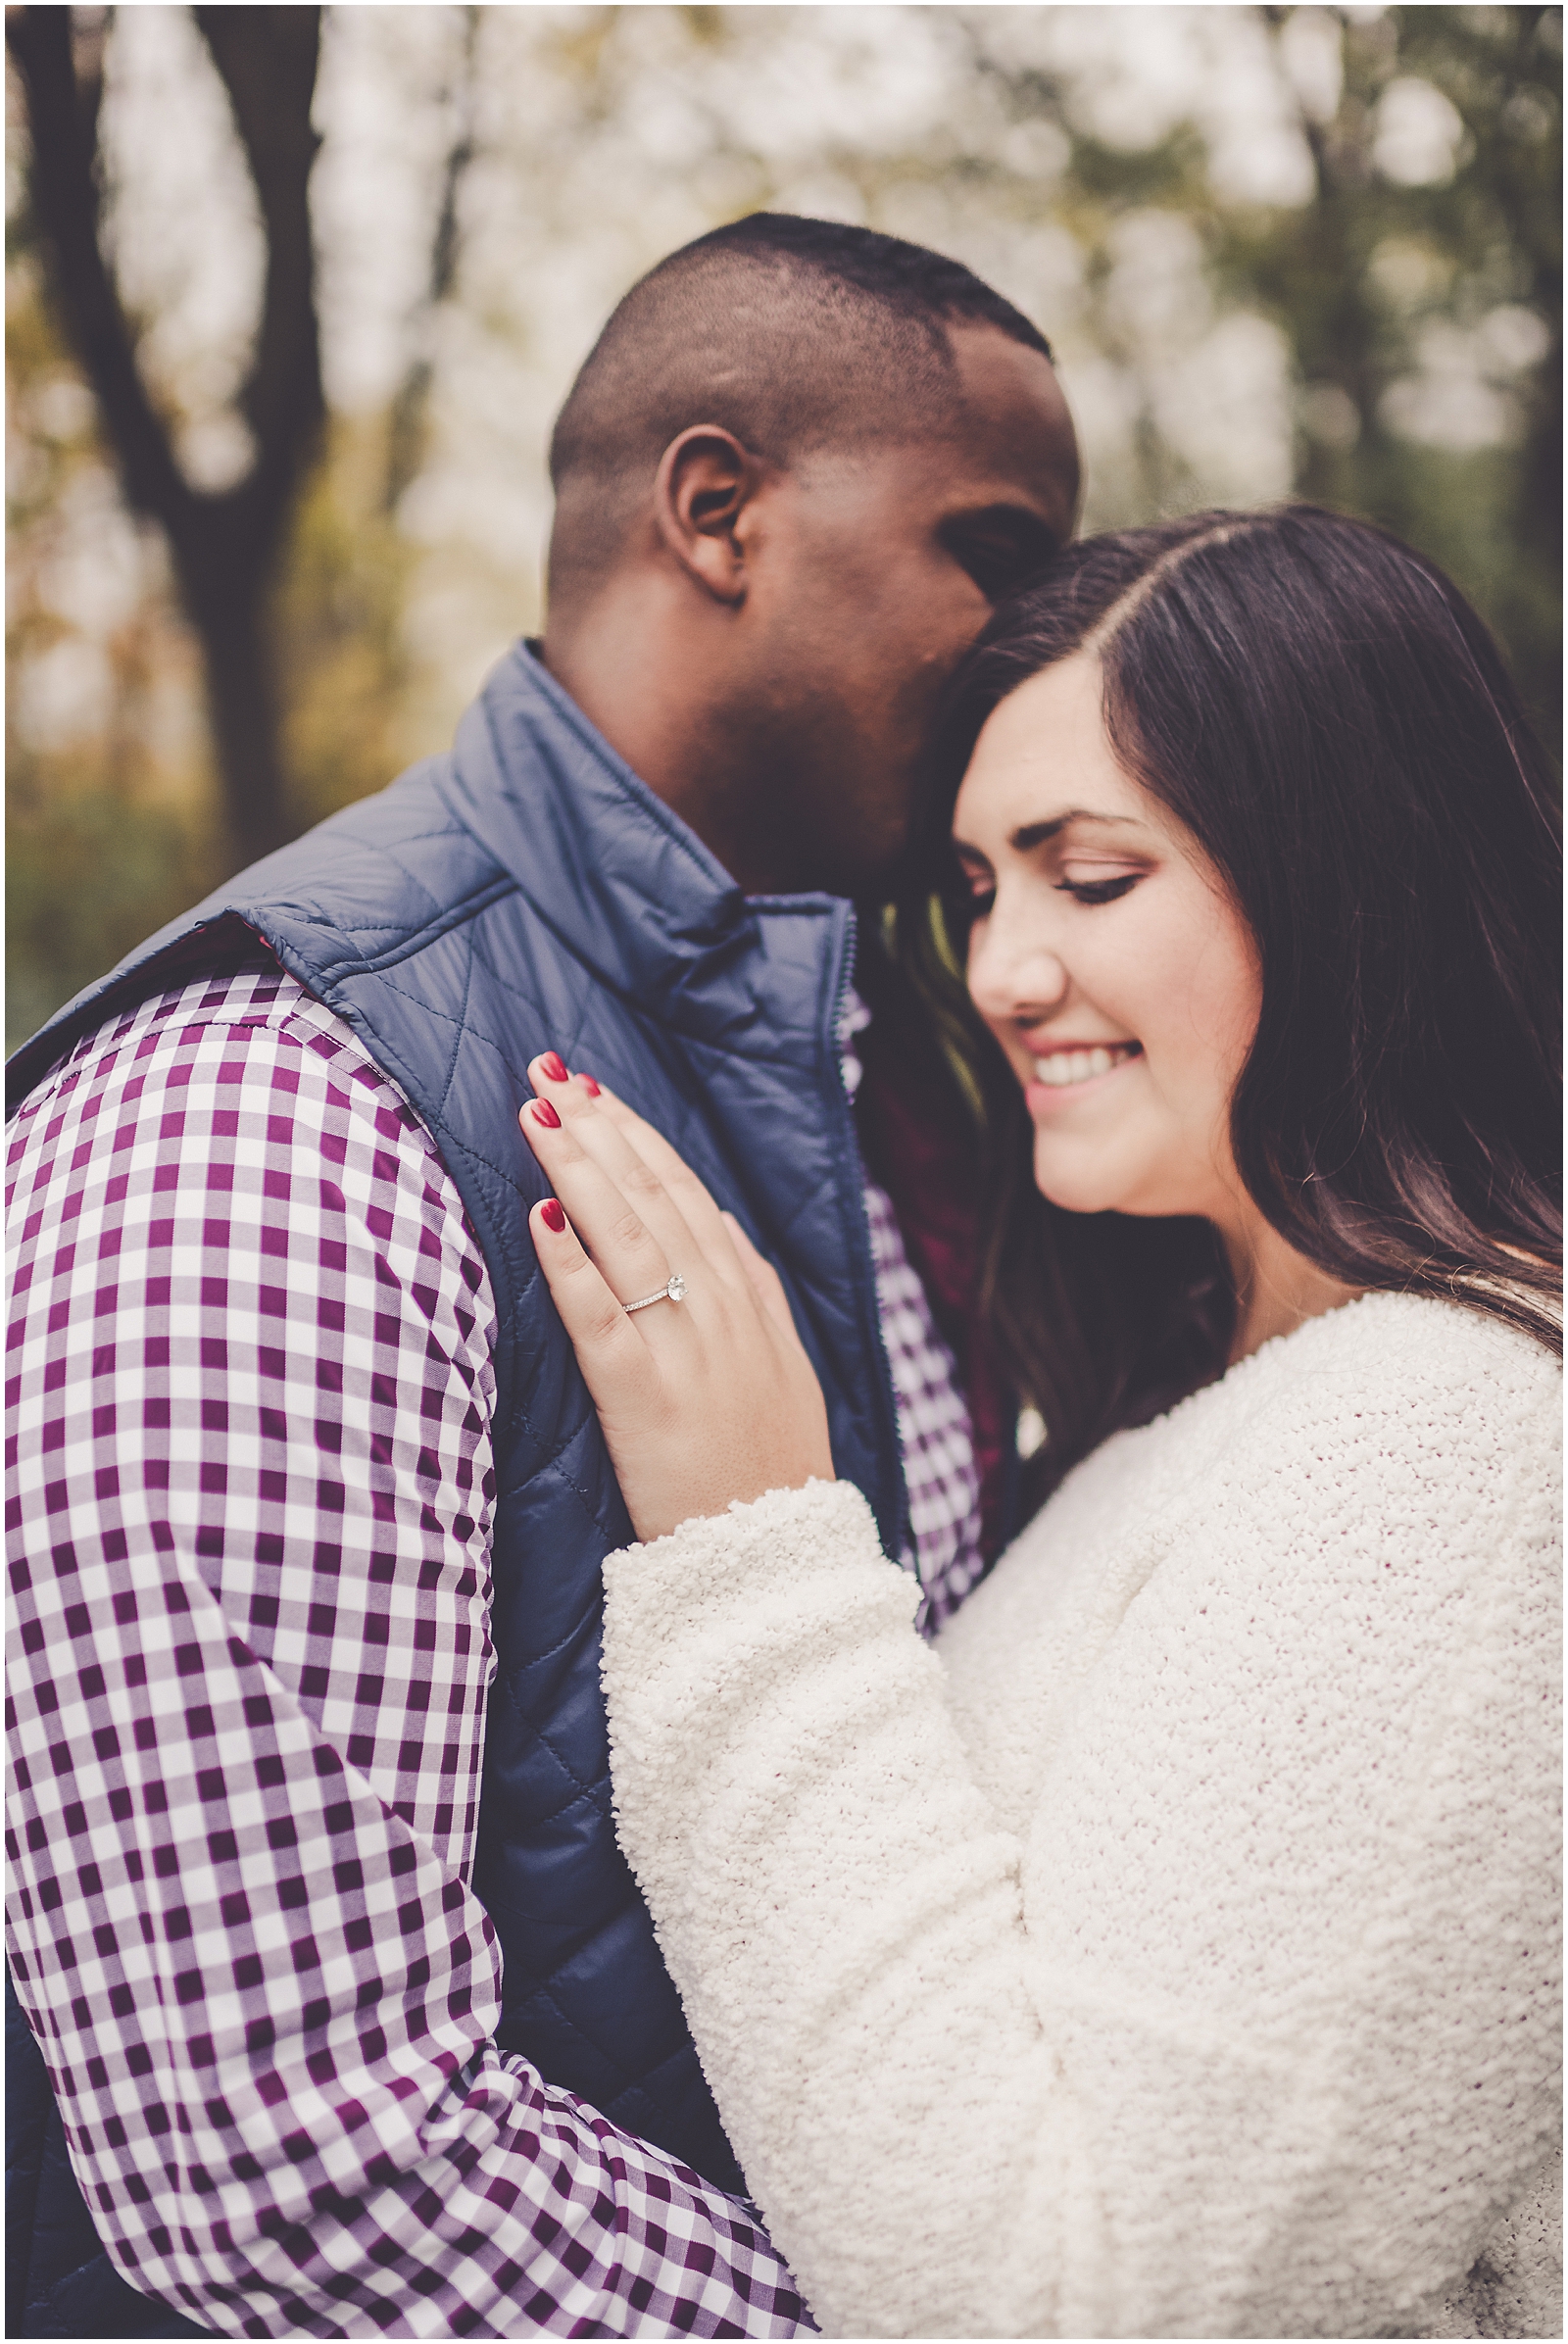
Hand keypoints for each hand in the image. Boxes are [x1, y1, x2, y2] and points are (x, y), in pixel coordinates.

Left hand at [518, 1054, 834, 1542]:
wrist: (776, 1559)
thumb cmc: (769, 1467)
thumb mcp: (782, 1366)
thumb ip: (754, 1291)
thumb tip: (718, 1221)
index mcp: (747, 1300)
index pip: (686, 1194)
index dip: (637, 1138)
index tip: (593, 1091)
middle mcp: (718, 1311)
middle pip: (652, 1199)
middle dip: (597, 1130)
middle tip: (548, 1073)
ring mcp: (684, 1351)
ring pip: (627, 1240)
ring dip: (579, 1170)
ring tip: (538, 1117)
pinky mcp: (644, 1398)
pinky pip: (599, 1319)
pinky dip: (570, 1264)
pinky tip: (540, 1217)